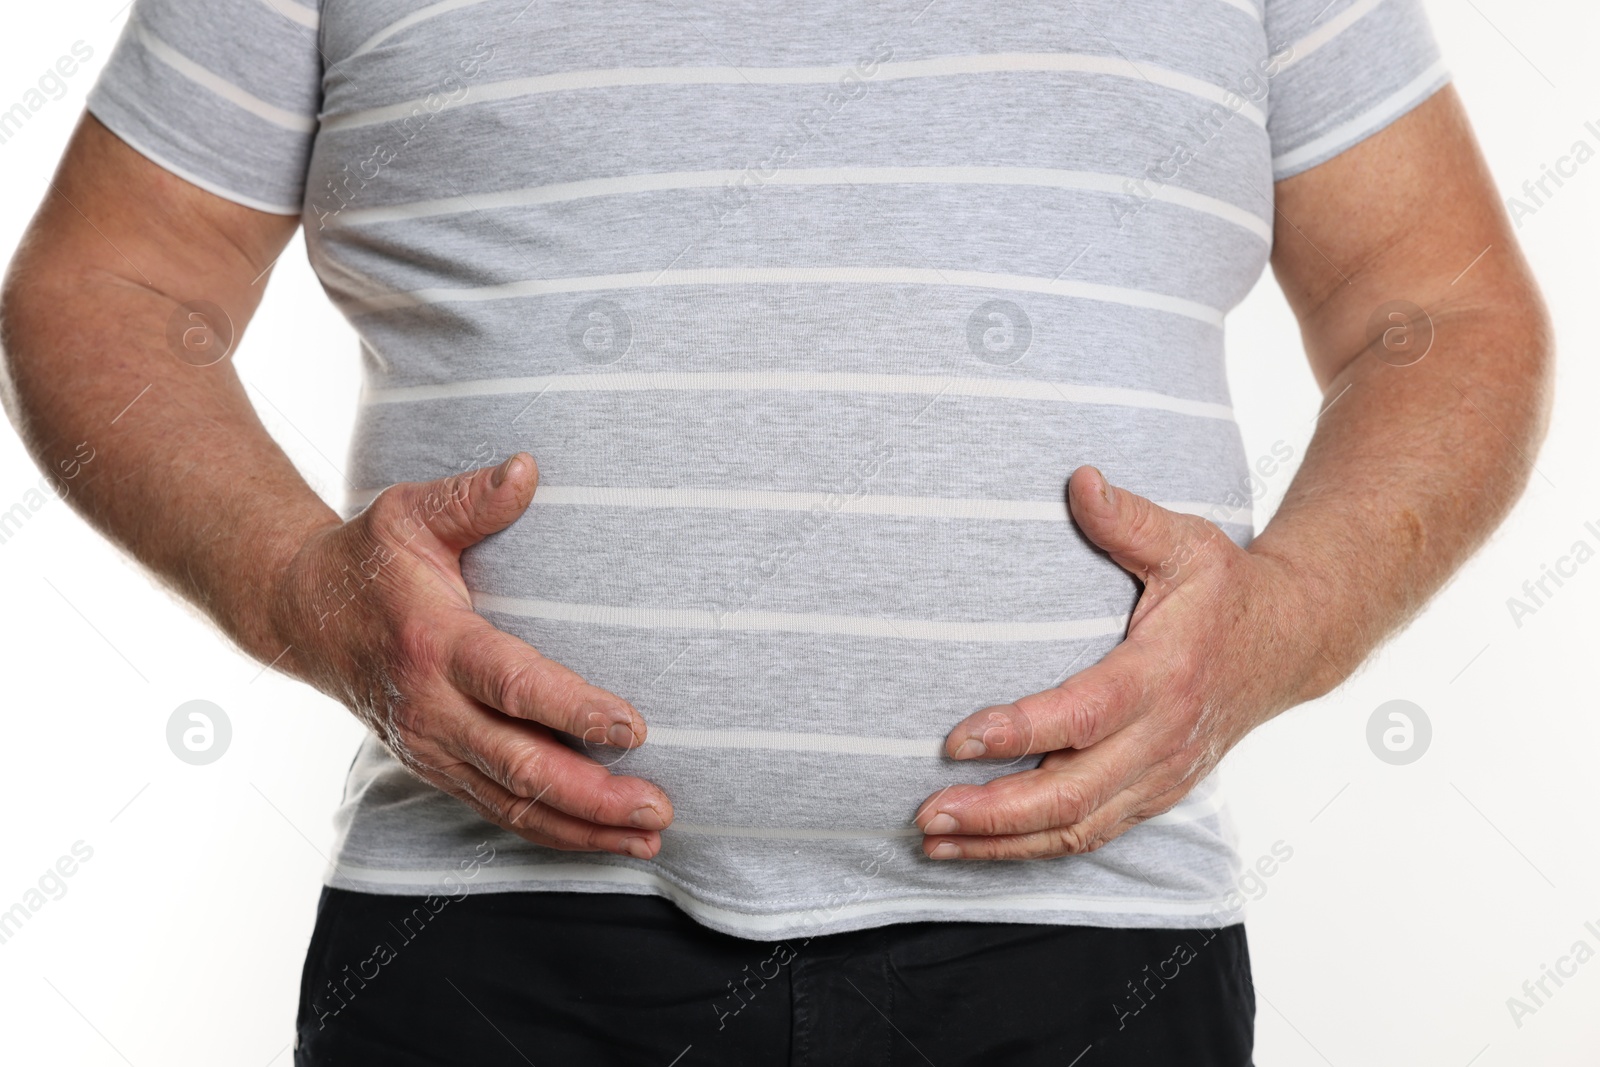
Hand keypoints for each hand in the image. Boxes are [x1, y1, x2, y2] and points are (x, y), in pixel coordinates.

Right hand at [270, 453, 671, 858]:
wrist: (302, 616)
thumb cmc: (370, 559)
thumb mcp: (410, 513)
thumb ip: (471, 498)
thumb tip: (528, 467)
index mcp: (434, 644)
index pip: (512, 684)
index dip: (572, 710)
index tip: (632, 727)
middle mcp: (433, 708)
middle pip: (520, 765)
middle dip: (593, 795)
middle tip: (658, 808)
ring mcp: (433, 748)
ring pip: (513, 803)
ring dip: (583, 827)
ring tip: (649, 837)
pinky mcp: (437, 768)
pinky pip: (499, 811)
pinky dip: (553, 832)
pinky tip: (605, 839)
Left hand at [913, 465, 1327, 859]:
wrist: (1290, 644)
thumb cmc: (1226, 591)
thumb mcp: (1188, 542)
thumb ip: (1128, 519)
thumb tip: (1080, 480)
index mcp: (1163, 675)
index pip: (1084, 715)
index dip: (1020, 732)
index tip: (957, 739)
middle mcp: (1162, 738)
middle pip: (1072, 795)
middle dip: (994, 811)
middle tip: (927, 812)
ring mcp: (1160, 776)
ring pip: (1077, 828)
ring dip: (1002, 842)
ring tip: (935, 841)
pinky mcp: (1154, 795)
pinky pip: (1089, 834)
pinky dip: (1031, 848)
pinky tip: (978, 846)